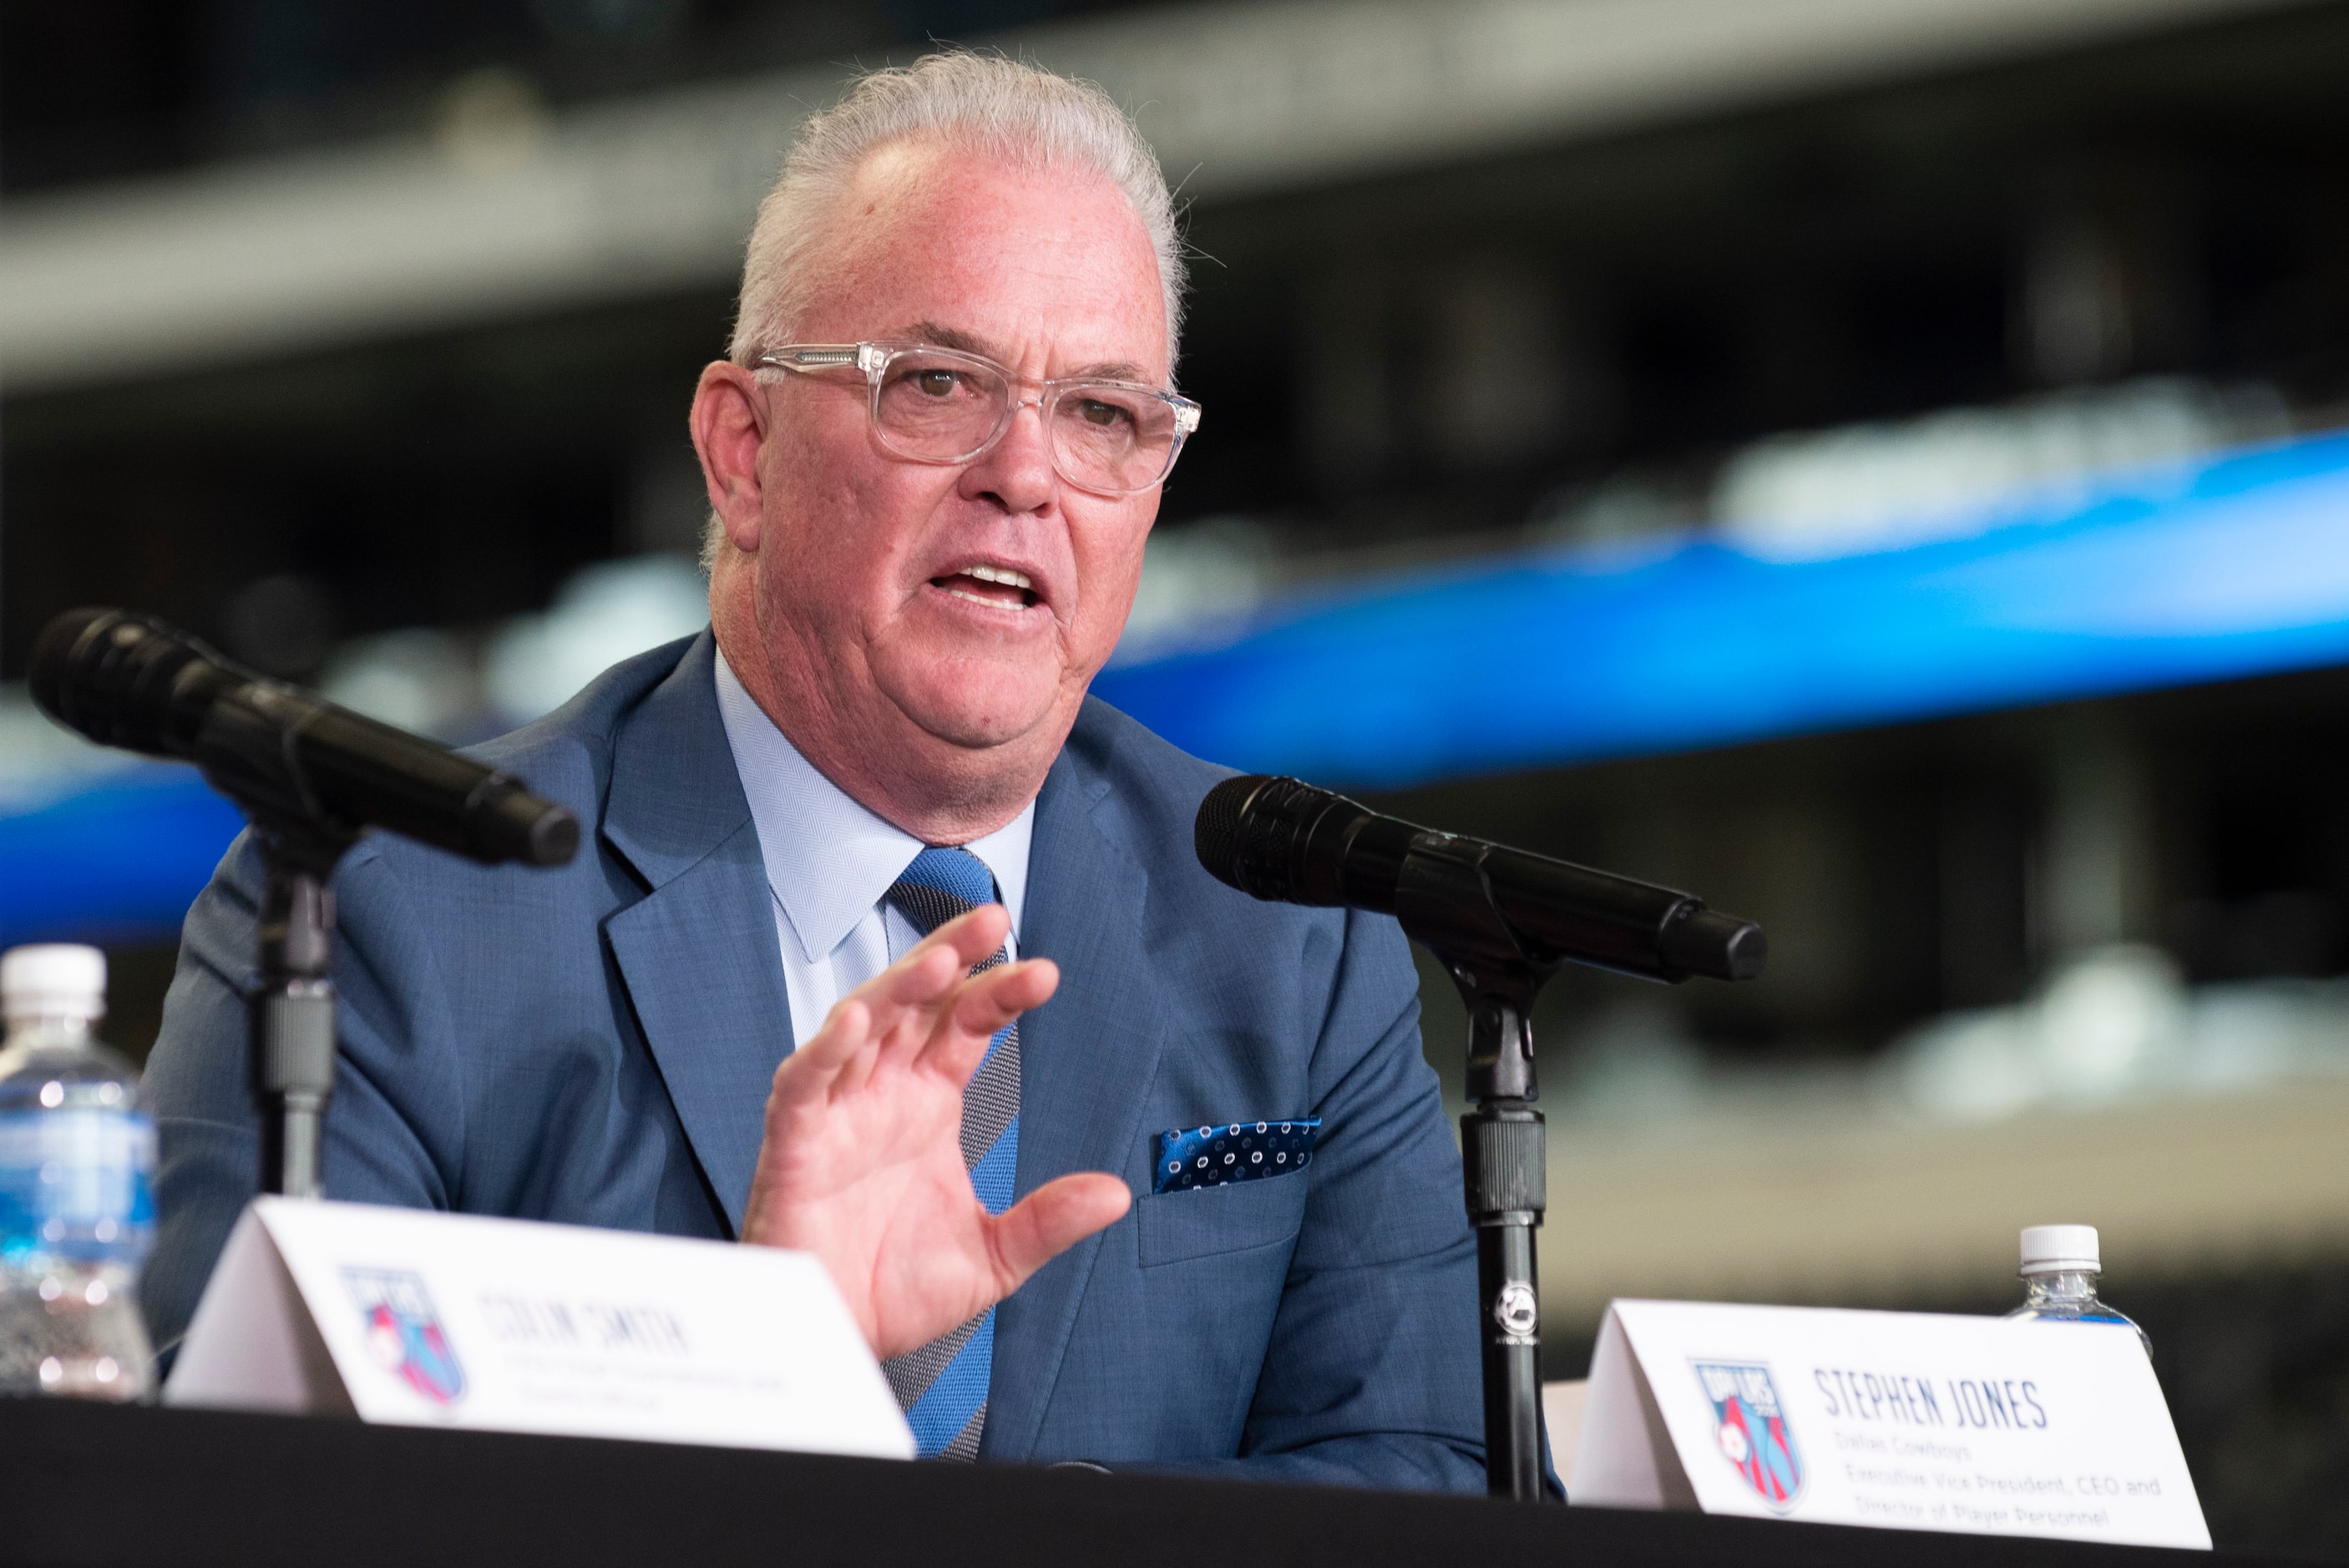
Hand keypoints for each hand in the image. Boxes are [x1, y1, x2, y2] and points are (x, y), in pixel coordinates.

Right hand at [739, 904, 1130, 1358]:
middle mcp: (882, 1094)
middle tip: (994, 918)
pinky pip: (802, 1087)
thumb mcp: (994, 1257)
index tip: (1045, 975)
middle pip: (915, 1004)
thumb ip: (1049, 1220)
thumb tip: (1116, 1193)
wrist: (838, 1340)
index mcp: (928, 1102)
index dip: (1000, 993)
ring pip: (860, 1027)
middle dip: (950, 958)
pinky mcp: (793, 1146)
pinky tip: (853, 1024)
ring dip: (895, 991)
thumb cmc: (897, 1290)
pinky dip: (822, 1054)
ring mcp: (836, 1113)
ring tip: (939, 963)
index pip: (967, 1026)